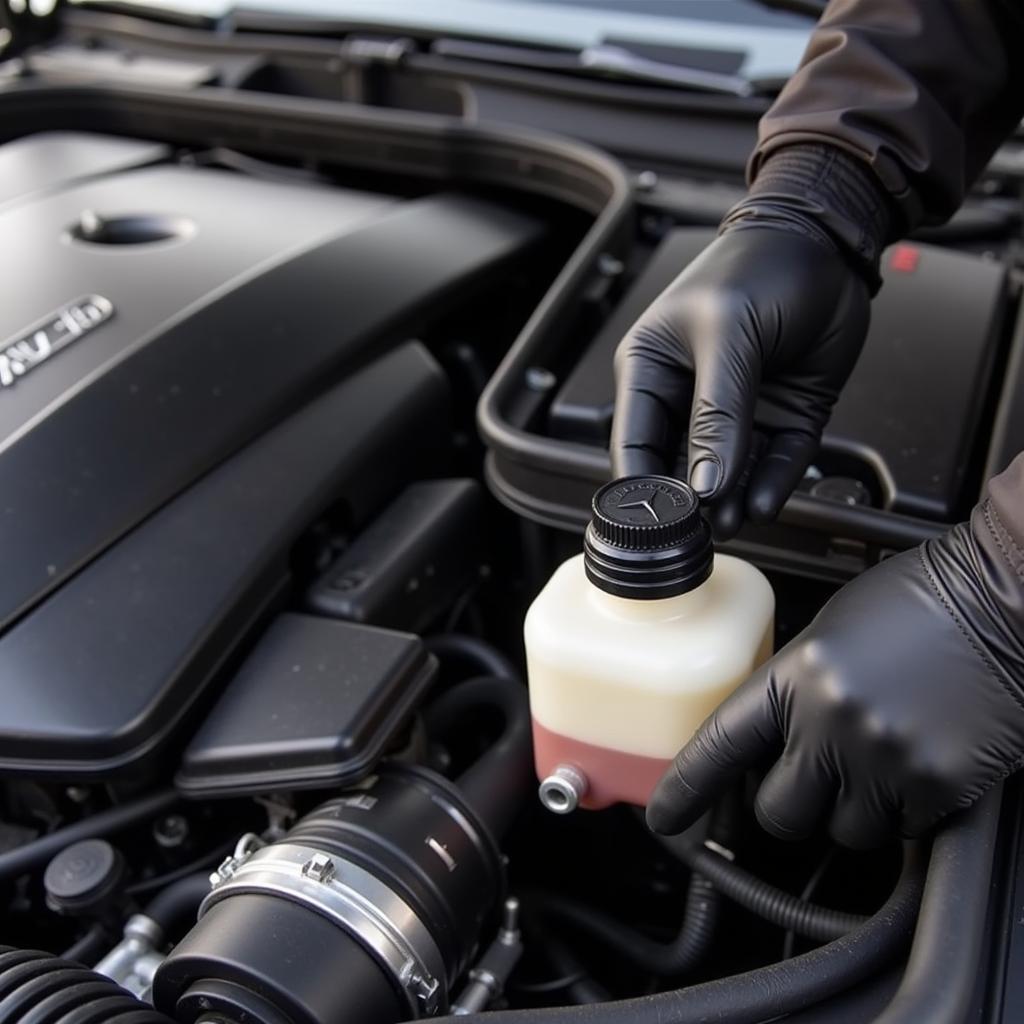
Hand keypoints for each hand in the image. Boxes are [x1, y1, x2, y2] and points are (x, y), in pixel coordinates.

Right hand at [612, 223, 869, 537]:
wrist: (831, 242)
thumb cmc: (761, 266)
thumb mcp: (728, 335)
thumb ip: (717, 414)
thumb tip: (705, 484)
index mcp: (652, 370)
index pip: (635, 443)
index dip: (643, 486)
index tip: (658, 522)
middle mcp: (691, 395)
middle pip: (682, 465)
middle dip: (691, 500)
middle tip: (699, 531)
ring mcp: (740, 409)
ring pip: (730, 471)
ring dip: (731, 499)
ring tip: (733, 521)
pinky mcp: (784, 415)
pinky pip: (775, 461)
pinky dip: (772, 484)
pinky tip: (764, 502)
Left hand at [645, 496, 1023, 848]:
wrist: (1004, 598)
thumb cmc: (920, 601)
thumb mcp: (830, 631)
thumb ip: (795, 686)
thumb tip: (774, 735)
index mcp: (795, 677)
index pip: (720, 746)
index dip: (685, 789)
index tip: (665, 817)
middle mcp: (831, 723)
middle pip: (780, 813)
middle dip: (792, 804)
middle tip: (817, 777)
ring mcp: (886, 758)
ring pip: (844, 832)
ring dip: (855, 810)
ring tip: (881, 759)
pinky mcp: (939, 785)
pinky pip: (905, 831)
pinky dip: (907, 811)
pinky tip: (918, 761)